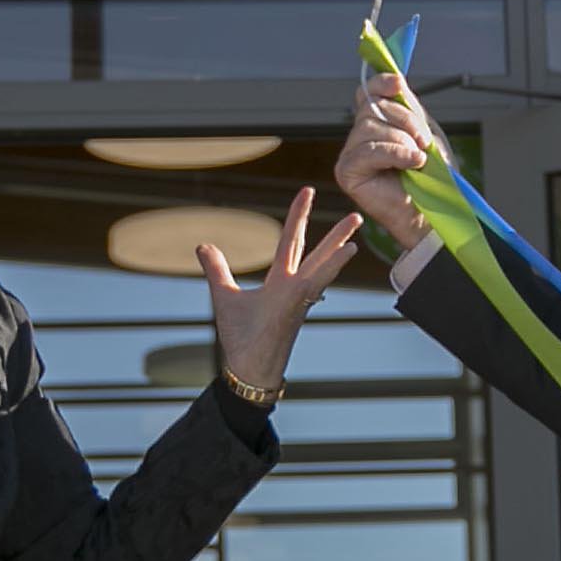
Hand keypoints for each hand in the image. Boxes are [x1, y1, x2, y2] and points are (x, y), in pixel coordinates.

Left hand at [200, 188, 361, 391]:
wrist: (246, 369)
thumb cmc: (241, 338)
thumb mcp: (224, 296)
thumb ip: (217, 269)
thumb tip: (203, 245)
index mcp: (280, 282)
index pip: (291, 242)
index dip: (297, 216)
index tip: (307, 192)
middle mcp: (294, 288)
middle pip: (316, 252)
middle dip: (334, 233)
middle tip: (355, 212)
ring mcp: (298, 298)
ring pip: (322, 266)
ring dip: (339, 245)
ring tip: (357, 223)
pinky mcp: (295, 308)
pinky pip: (314, 283)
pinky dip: (329, 267)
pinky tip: (346, 253)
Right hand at [339, 74, 438, 251]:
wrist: (433, 211)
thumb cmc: (431, 178)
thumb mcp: (424, 132)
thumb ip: (409, 107)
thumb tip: (396, 79)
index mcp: (377, 124)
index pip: (368, 92)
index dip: (381, 83)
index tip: (399, 84)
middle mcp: (359, 137)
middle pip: (371, 107)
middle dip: (405, 121)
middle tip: (424, 142)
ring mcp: (350, 155)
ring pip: (369, 127)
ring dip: (402, 141)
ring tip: (418, 160)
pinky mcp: (347, 173)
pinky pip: (367, 151)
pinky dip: (395, 154)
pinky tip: (412, 164)